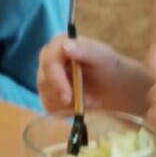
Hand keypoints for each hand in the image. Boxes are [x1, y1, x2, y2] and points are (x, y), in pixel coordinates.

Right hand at [37, 34, 151, 116]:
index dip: (56, 81)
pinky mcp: (48, 95)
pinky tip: (81, 104)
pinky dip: (67, 110)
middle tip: (86, 102)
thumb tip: (65, 46)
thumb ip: (85, 50)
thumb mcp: (102, 57)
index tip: (67, 97)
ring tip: (89, 100)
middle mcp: (47, 61)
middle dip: (64, 96)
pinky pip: (51, 108)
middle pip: (44, 82)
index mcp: (57, 45)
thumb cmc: (108, 66)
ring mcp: (45, 79)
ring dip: (69, 104)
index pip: (48, 63)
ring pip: (46, 97)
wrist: (112, 85)